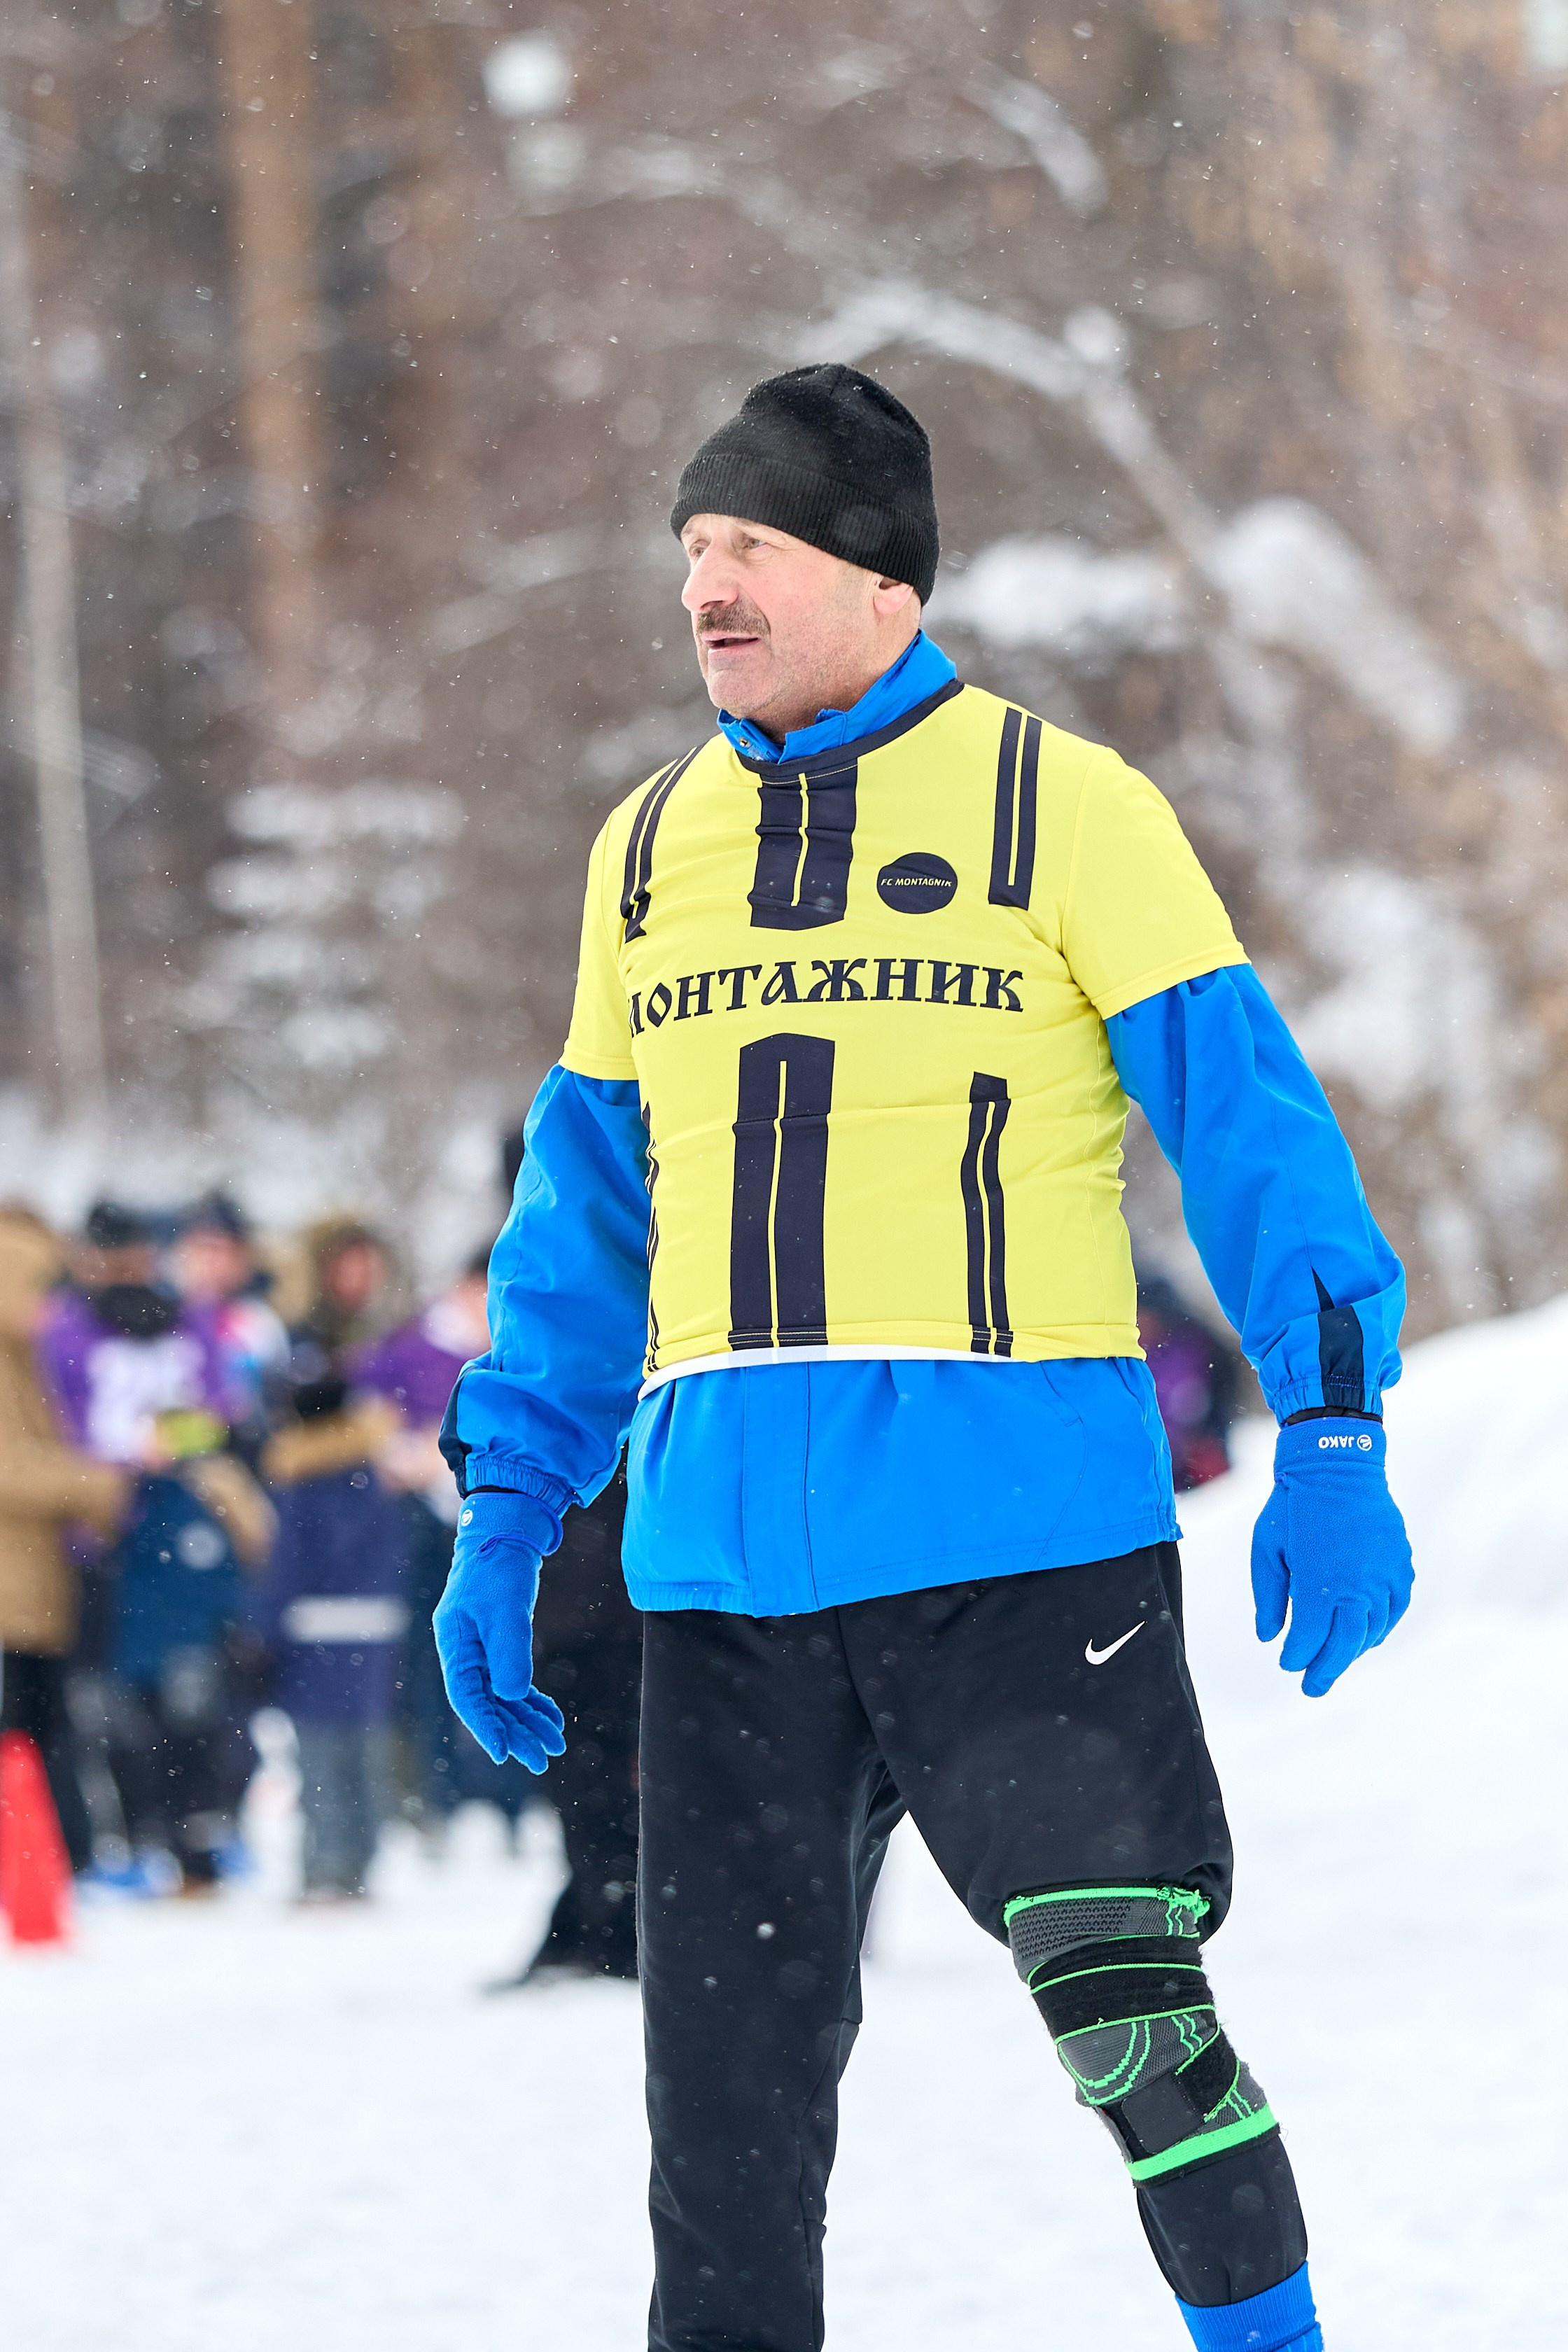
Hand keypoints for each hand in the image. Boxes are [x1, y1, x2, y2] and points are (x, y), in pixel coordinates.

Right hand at [433, 1489, 566, 1770]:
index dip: (486, 1726)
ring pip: (504, 1696)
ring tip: (555, 1744)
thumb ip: (509, 1651)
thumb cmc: (499, 1567)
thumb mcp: (505, 1608)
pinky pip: (514, 1683)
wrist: (508, 1534)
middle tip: (543, 1759)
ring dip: (528, 1721)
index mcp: (455, 1644)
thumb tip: (513, 1697)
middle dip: (516, 1733)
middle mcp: (465, 1652)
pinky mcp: (499, 1645)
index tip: (506, 1753)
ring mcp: (481, 1650)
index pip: (468, 1696)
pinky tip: (552, 1717)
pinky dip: (532, 1700)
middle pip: (489, 1703)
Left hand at [1250, 1418, 1412, 1696]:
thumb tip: (1269, 1638)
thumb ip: (1268, 1596)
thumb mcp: (1266, 1549)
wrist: (1335, 1464)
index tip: (1287, 1665)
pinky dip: (1382, 1627)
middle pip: (1346, 1643)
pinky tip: (1367, 1636)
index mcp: (1319, 1581)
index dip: (1298, 1656)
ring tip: (1335, 1661)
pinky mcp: (1401, 1563)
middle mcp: (1357, 1583)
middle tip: (1312, 1689)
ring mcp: (1384, 1574)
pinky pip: (1396, 1607)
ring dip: (1353, 1650)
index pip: (1310, 1636)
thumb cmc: (1292, 1506)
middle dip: (1327, 1669)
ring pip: (1374, 1629)